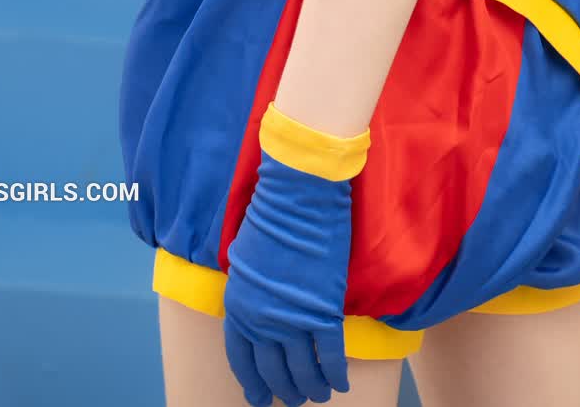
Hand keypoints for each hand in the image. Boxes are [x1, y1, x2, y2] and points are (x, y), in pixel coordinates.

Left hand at [221, 103, 368, 405]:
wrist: (298, 193)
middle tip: (295, 399)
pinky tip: (340, 381)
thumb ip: (250, 291)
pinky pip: (330, 354)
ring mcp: (293, 319)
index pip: (242, 358)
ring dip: (312, 387)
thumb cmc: (271, 215)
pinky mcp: (323, 310)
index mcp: (239, 306)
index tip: (260, 397)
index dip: (253, 382)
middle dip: (285, 389)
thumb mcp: (246, 259)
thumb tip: (257, 309)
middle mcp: (263, 320)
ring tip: (320, 395)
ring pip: (303, 369)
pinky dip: (336, 372)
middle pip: (274, 370)